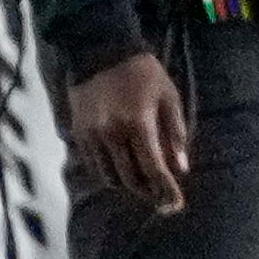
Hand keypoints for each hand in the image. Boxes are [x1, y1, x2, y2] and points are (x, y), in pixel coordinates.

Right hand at [69, 50, 187, 216]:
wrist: (101, 53)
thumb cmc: (144, 75)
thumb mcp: (169, 97)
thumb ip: (175, 133)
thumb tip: (180, 168)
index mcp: (138, 124)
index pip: (153, 168)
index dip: (166, 190)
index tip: (176, 205)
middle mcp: (112, 134)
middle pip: (130, 178)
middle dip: (149, 193)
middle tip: (163, 201)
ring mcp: (91, 136)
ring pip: (109, 176)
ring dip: (128, 187)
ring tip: (145, 188)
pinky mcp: (78, 134)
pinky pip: (94, 166)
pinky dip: (110, 175)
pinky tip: (123, 174)